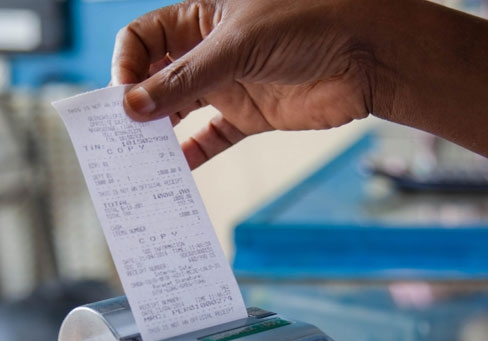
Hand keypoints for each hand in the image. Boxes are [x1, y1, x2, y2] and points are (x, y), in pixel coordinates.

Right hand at [111, 0, 380, 167]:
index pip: (145, 39)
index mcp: (200, 19)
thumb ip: (185, 79)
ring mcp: (230, 85)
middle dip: (137, 105)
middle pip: (158, 78)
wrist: (367, 53)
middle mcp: (210, 52)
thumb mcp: (237, 46)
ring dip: (160, 135)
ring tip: (141, 161)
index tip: (123, 96)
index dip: (128, 64)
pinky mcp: (251, 116)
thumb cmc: (307, 23)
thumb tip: (133, 107)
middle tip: (121, 137)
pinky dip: (194, 156)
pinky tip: (176, 174)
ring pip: (181, 112)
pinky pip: (212, 138)